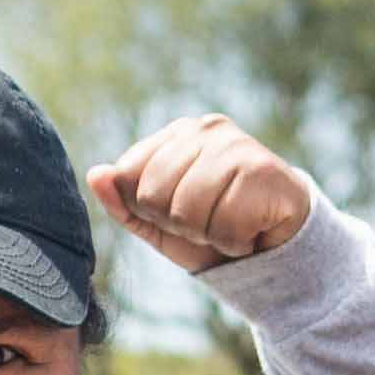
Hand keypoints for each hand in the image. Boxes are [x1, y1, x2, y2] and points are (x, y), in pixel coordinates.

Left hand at [92, 113, 316, 273]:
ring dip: (209, 234)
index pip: (130, 175)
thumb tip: (96, 175)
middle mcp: (205, 130)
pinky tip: (252, 229)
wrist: (278, 245)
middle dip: (179, 224)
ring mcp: (236, 146)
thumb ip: (126, 202)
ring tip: (231, 225)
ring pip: (188, 212)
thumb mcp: (161, 222)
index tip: (179, 212)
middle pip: (154, 195)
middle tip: (209, 222)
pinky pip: (225, 225)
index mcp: (177, 134)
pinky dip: (235, 242)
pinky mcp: (263, 170)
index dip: (150, 209)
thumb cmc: (216, 227)